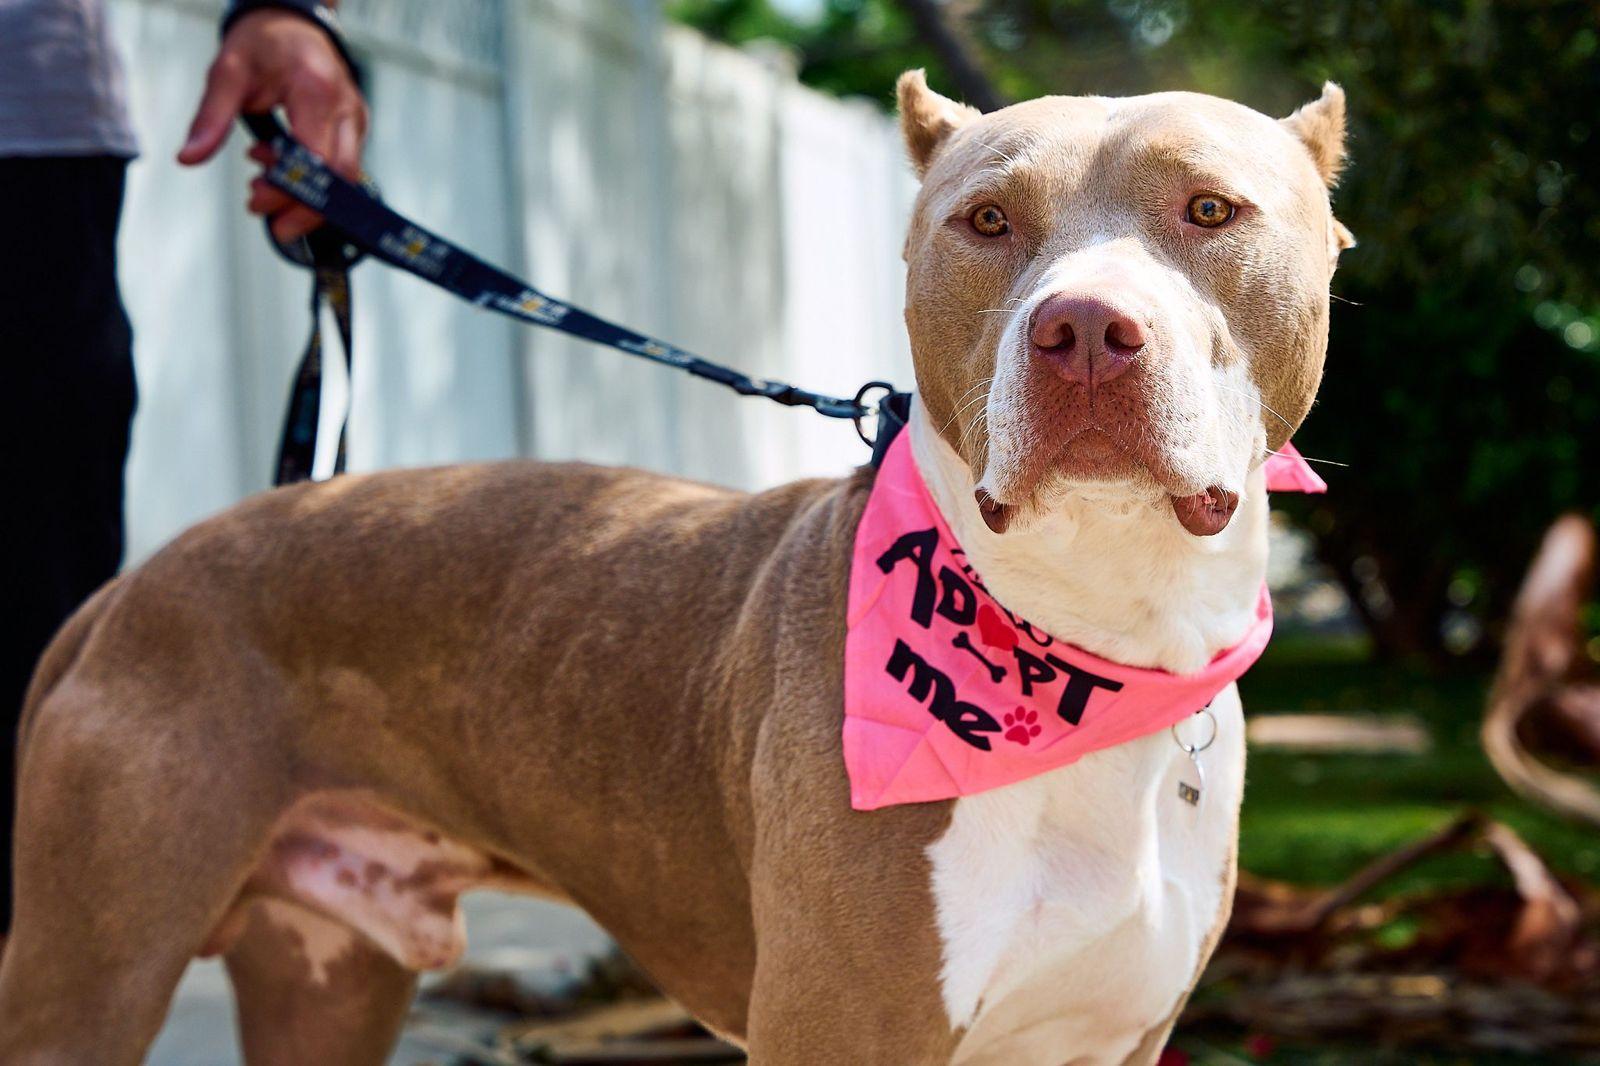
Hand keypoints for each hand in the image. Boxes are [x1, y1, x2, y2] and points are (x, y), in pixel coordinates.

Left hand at [177, 10, 367, 241]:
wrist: (291, 21)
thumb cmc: (263, 42)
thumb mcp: (226, 73)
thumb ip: (211, 117)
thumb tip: (189, 157)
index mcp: (315, 89)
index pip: (316, 159)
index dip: (291, 191)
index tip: (256, 200)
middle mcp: (346, 107)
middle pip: (341, 178)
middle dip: (302, 207)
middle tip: (258, 208)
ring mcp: (356, 119)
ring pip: (347, 179)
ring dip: (306, 196)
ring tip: (262, 187)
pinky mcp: (355, 127)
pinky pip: (343, 168)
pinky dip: (312, 181)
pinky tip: (279, 170)